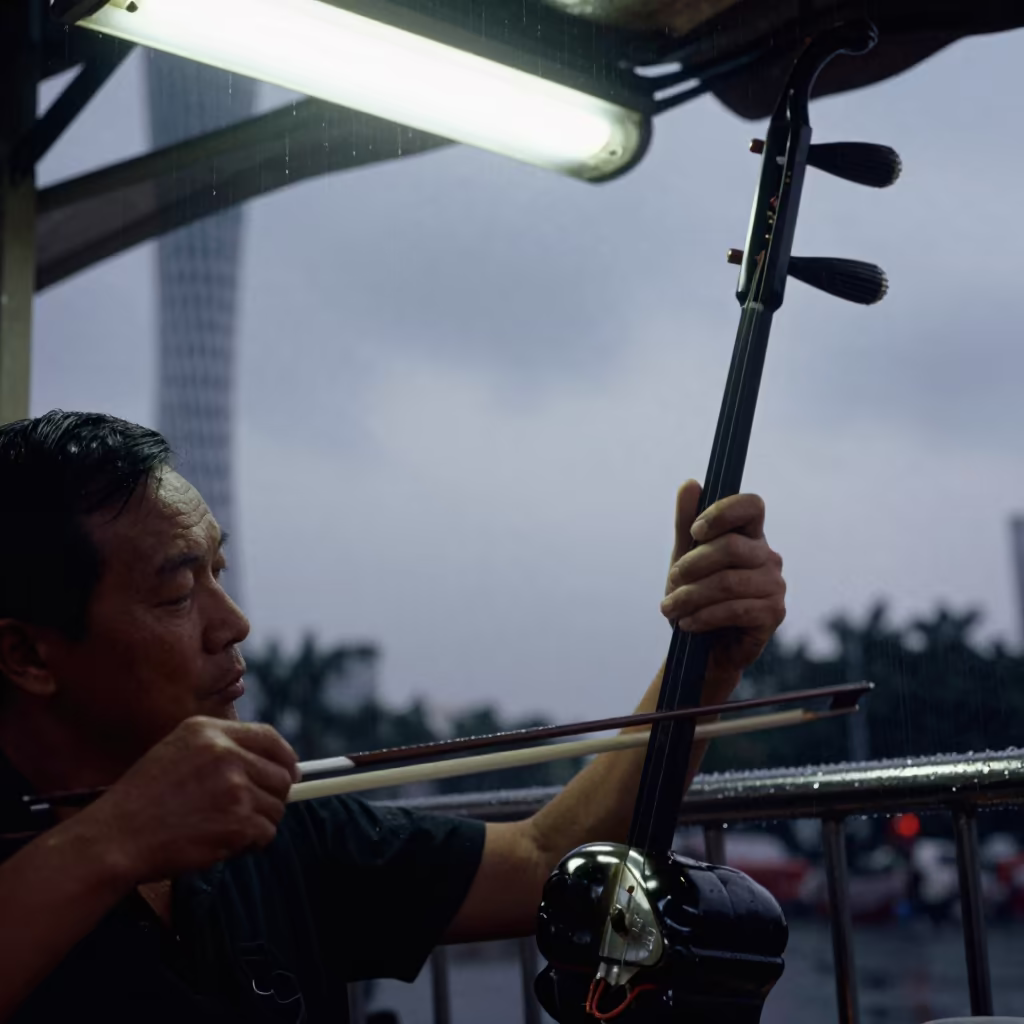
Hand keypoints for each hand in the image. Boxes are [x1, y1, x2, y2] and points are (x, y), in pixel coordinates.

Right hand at [85, 718, 299, 882]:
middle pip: (281, 775)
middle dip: (272, 797)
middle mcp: (225, 753)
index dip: (285, 758)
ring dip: (258, 823)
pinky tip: (222, 842)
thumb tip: (273, 763)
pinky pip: (265, 834)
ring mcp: (233, 787)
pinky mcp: (236, 822)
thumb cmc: (144, 799)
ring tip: (224, 828)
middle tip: (249, 811)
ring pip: (276, 807)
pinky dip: (250, 844)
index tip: (289, 774)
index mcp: (209, 731)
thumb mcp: (178, 750)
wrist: (116, 837)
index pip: (270, 737)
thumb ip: (222, 748)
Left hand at [660, 480, 785, 696]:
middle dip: (692, 565)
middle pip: (731, 546)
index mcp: (750, 535)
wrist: (703, 647)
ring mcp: (775, 585)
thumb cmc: (697, 597)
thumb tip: (690, 483)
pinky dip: (704, 616)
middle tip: (670, 581)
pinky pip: (736, 610)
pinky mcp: (774, 614)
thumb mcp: (685, 557)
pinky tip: (688, 624)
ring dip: (691, 596)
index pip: (751, 505)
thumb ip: (686, 523)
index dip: (722, 513)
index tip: (694, 531)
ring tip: (669, 609)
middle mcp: (768, 556)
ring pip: (728, 582)